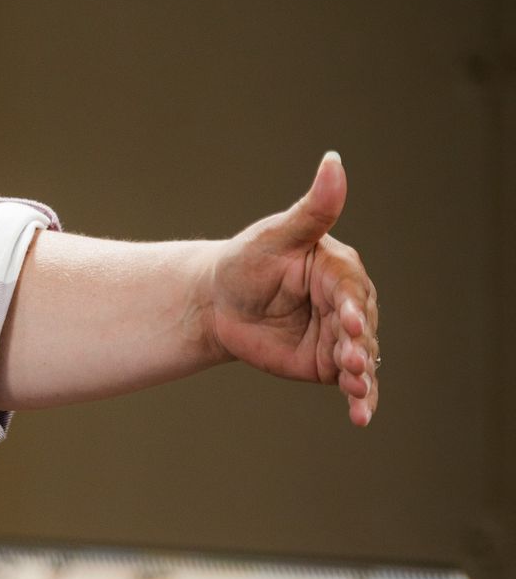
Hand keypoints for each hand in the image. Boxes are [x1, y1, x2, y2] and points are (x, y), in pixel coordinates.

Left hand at [204, 153, 379, 427]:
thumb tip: (334, 162)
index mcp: (339, 268)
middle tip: (353, 362)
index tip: (349, 320)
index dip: (352, 306)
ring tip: (358, 392)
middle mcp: (347, 302)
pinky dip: (360, 400)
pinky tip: (361, 417)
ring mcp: (339, 336)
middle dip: (359, 346)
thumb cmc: (244, 260)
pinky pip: (350, 383)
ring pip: (360, 357)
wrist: (215, 303)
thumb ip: (311, 210)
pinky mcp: (327, 364)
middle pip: (361, 328)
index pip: (351, 288)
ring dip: (364, 376)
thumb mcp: (274, 236)